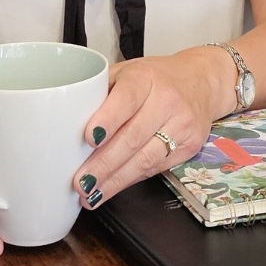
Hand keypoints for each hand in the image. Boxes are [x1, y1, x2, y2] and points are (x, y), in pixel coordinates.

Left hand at [72, 48, 234, 209]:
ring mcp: (182, 124)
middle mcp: (167, 100)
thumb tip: (65, 125)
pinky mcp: (191, 145)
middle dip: (104, 164)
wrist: (200, 81)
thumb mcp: (126, 72)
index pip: (126, 98)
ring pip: (145, 159)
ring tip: (91, 193)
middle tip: (80, 181)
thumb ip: (101, 92)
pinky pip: (156, 168)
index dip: (107, 120)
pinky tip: (113, 187)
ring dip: (115, 180)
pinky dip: (131, 179)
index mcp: (145, 77)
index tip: (88, 139)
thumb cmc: (154, 78)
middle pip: (133, 137)